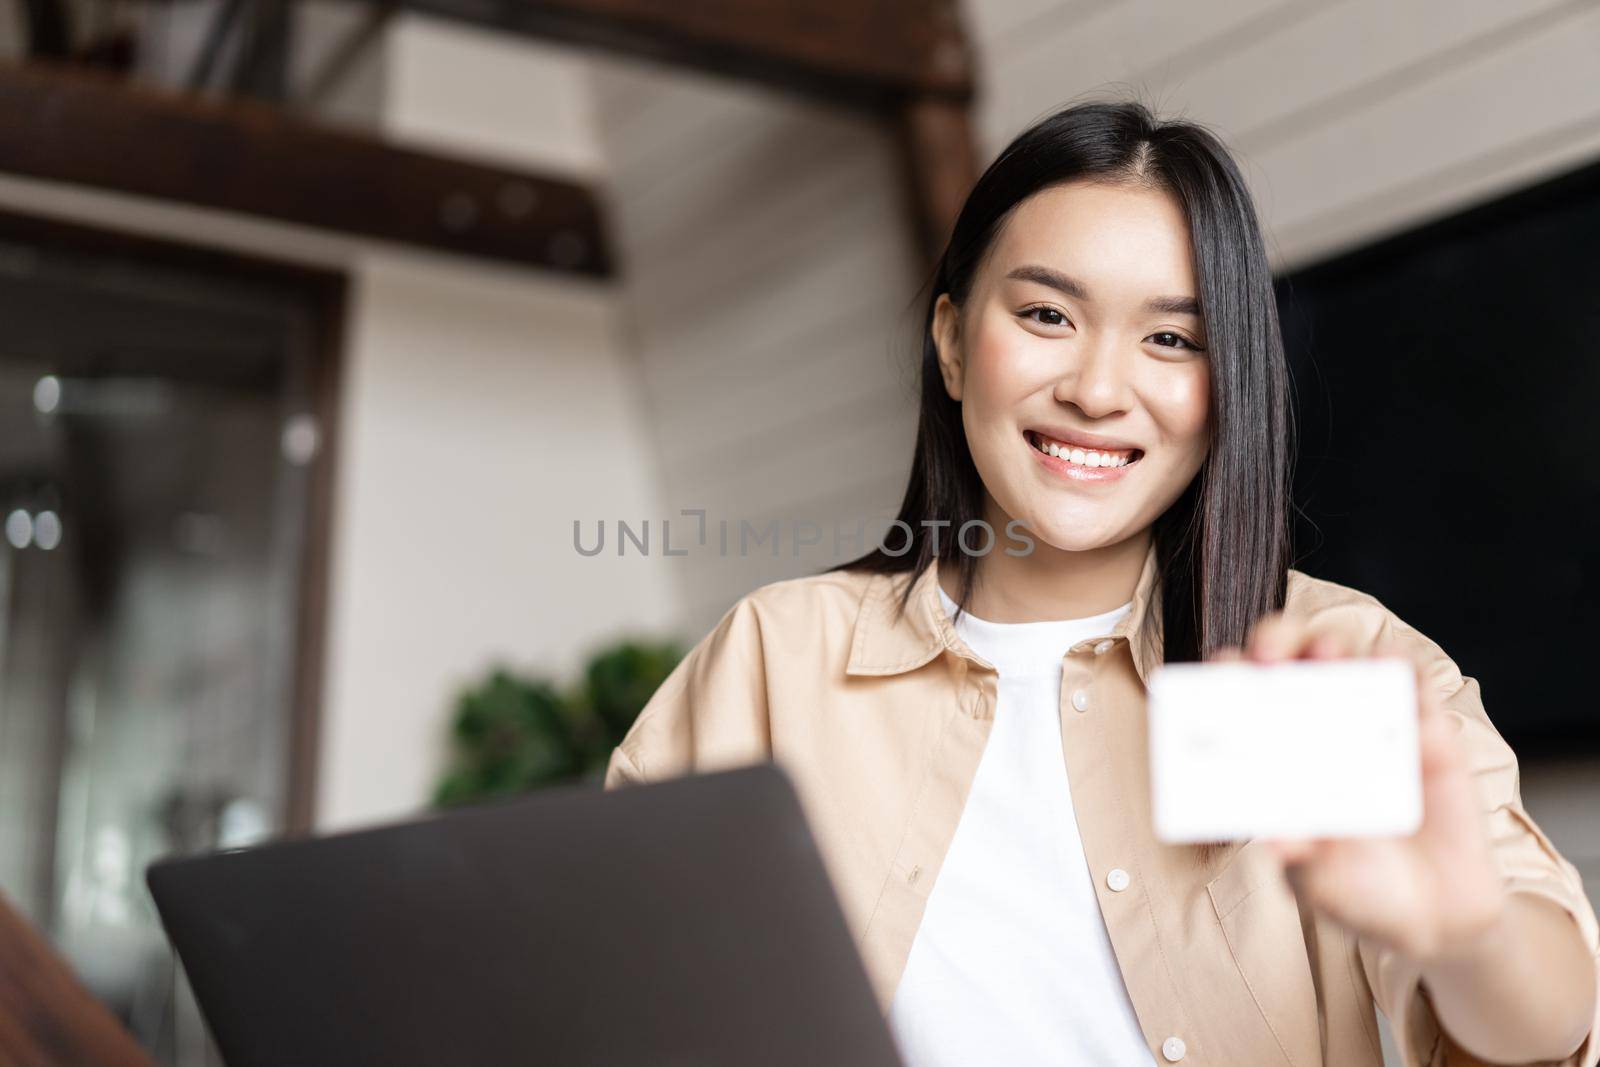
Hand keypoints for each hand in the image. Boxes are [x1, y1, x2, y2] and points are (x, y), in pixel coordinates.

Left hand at [1207, 615, 1506, 964]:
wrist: (1434, 916)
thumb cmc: (1356, 890)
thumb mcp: (1317, 879)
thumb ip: (1299, 858)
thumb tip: (1272, 839)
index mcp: (1276, 756)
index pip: (1241, 698)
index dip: (1226, 678)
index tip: (1218, 674)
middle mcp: (1317, 728)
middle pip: (1288, 659)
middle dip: (1272, 643)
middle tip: (1266, 658)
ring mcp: (1370, 723)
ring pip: (1346, 657)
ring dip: (1330, 644)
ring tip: (1324, 655)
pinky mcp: (1424, 731)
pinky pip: (1412, 684)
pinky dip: (1399, 669)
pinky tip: (1388, 671)